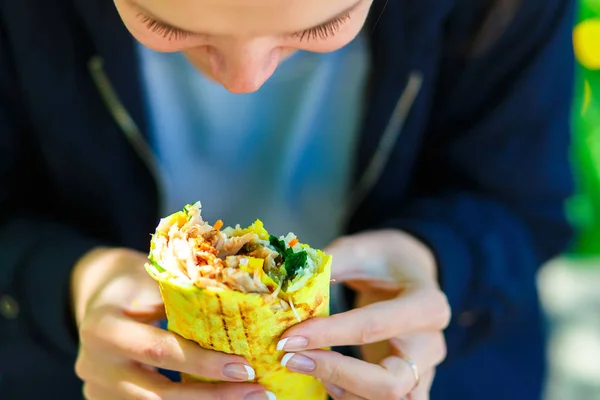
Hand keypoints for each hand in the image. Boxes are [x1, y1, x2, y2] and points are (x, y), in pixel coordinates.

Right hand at [72, 247, 271, 399]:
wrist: (95, 296)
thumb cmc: (130, 282)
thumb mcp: (151, 282)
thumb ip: (183, 303)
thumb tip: (239, 315)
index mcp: (104, 329)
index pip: (160, 352)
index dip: (203, 364)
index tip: (244, 368)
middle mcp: (95, 366)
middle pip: (161, 393)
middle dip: (214, 397)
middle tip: (258, 393)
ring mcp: (98, 389)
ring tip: (248, 398)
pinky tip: (220, 399)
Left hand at [277, 230, 450, 399]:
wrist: (410, 271)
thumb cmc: (386, 259)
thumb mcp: (360, 250)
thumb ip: (328, 266)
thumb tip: (287, 288)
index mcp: (427, 304)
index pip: (374, 326)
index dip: (328, 335)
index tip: (289, 338)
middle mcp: (430, 343)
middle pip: (391, 384)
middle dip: (337, 375)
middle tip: (293, 359)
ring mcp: (424, 369)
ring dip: (341, 390)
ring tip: (307, 363)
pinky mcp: (410, 383)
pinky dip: (350, 395)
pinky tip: (325, 377)